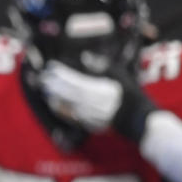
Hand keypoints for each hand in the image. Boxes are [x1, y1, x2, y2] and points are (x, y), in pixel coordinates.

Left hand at [39, 61, 156, 139]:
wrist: (137, 120)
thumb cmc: (129, 94)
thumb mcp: (119, 75)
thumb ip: (101, 66)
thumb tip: (85, 56)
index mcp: (102, 90)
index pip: (76, 80)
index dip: (62, 74)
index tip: (52, 66)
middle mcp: (94, 104)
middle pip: (68, 93)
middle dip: (53, 84)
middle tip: (43, 77)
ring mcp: (91, 116)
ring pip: (66, 105)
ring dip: (54, 96)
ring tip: (45, 87)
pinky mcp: (88, 124)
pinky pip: (69, 116)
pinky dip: (59, 109)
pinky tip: (53, 102)